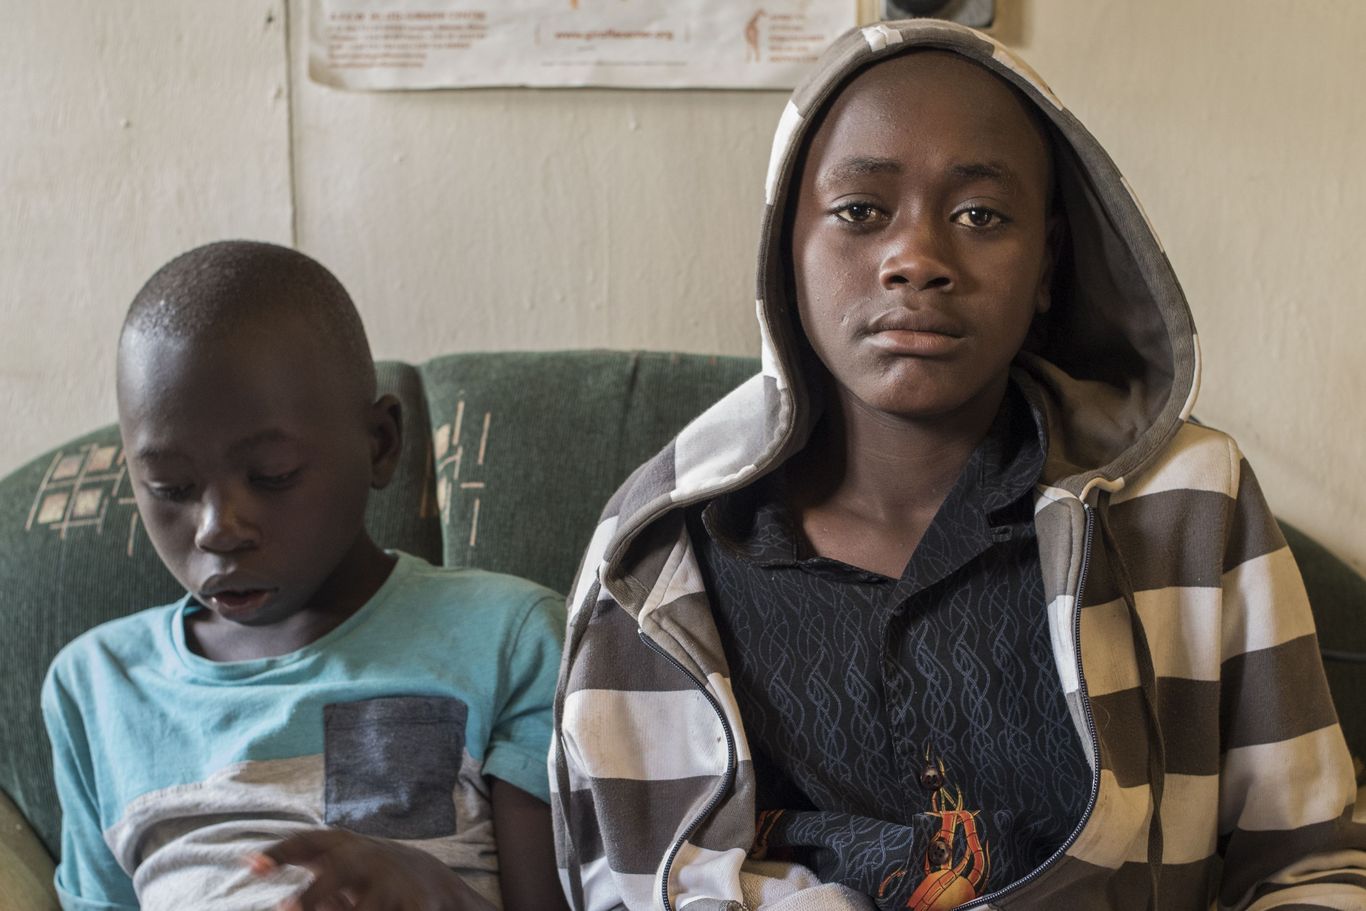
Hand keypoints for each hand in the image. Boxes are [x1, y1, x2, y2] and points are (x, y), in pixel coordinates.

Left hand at [249, 828, 495, 910]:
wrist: (430, 881)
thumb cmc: (366, 872)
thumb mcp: (336, 856)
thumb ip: (296, 854)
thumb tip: (246, 861)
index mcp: (344, 846)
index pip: (308, 842)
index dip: (280, 852)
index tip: (252, 866)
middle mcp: (367, 860)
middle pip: (338, 873)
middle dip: (313, 895)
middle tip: (287, 908)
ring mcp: (392, 884)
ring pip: (368, 908)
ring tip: (328, 910)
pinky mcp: (415, 905)